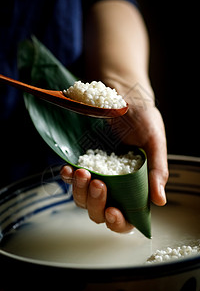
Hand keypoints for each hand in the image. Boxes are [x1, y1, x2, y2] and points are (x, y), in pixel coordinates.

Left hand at [60, 85, 168, 233]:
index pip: (127, 216)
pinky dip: (67, 177)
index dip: (119, 222)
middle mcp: (115, 185)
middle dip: (96, 204)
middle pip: (100, 211)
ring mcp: (97, 175)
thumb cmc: (143, 120)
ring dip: (80, 191)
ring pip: (82, 198)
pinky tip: (68, 169)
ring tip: (83, 173)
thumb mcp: (154, 143)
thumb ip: (157, 171)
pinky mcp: (83, 162)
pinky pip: (70, 178)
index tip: (113, 212)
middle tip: (100, 184)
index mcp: (135, 186)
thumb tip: (160, 200)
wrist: (123, 98)